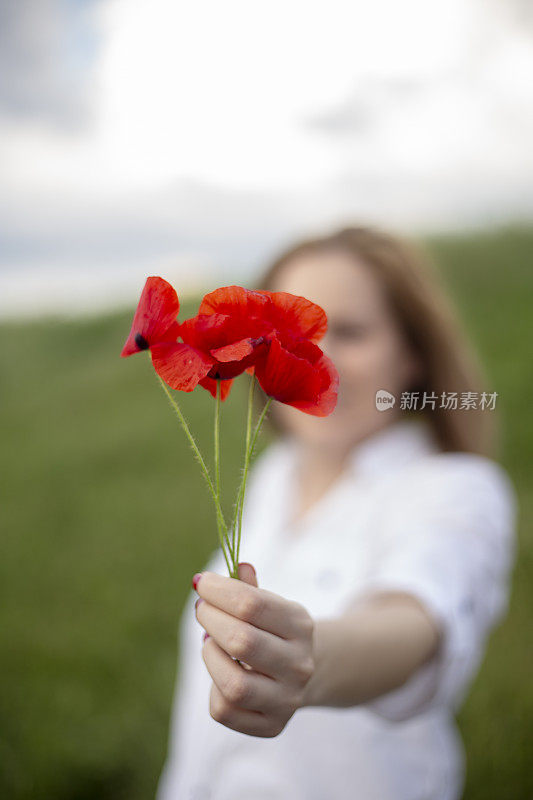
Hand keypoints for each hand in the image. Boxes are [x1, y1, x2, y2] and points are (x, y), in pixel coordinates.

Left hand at [193, 562, 314, 737]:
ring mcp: (287, 699)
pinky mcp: (272, 725)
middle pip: (241, 641)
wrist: (311, 670)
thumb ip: (246, 589)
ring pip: (233, 684)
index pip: (252, 604)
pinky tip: (221, 671)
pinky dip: (213, 688)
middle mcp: (298, 664)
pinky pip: (225, 710)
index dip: (219, 590)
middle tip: (201, 608)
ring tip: (210, 641)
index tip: (201, 582)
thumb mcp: (271, 603)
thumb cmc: (277, 629)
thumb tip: (219, 573)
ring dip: (211, 655)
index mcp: (300, 625)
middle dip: (210, 619)